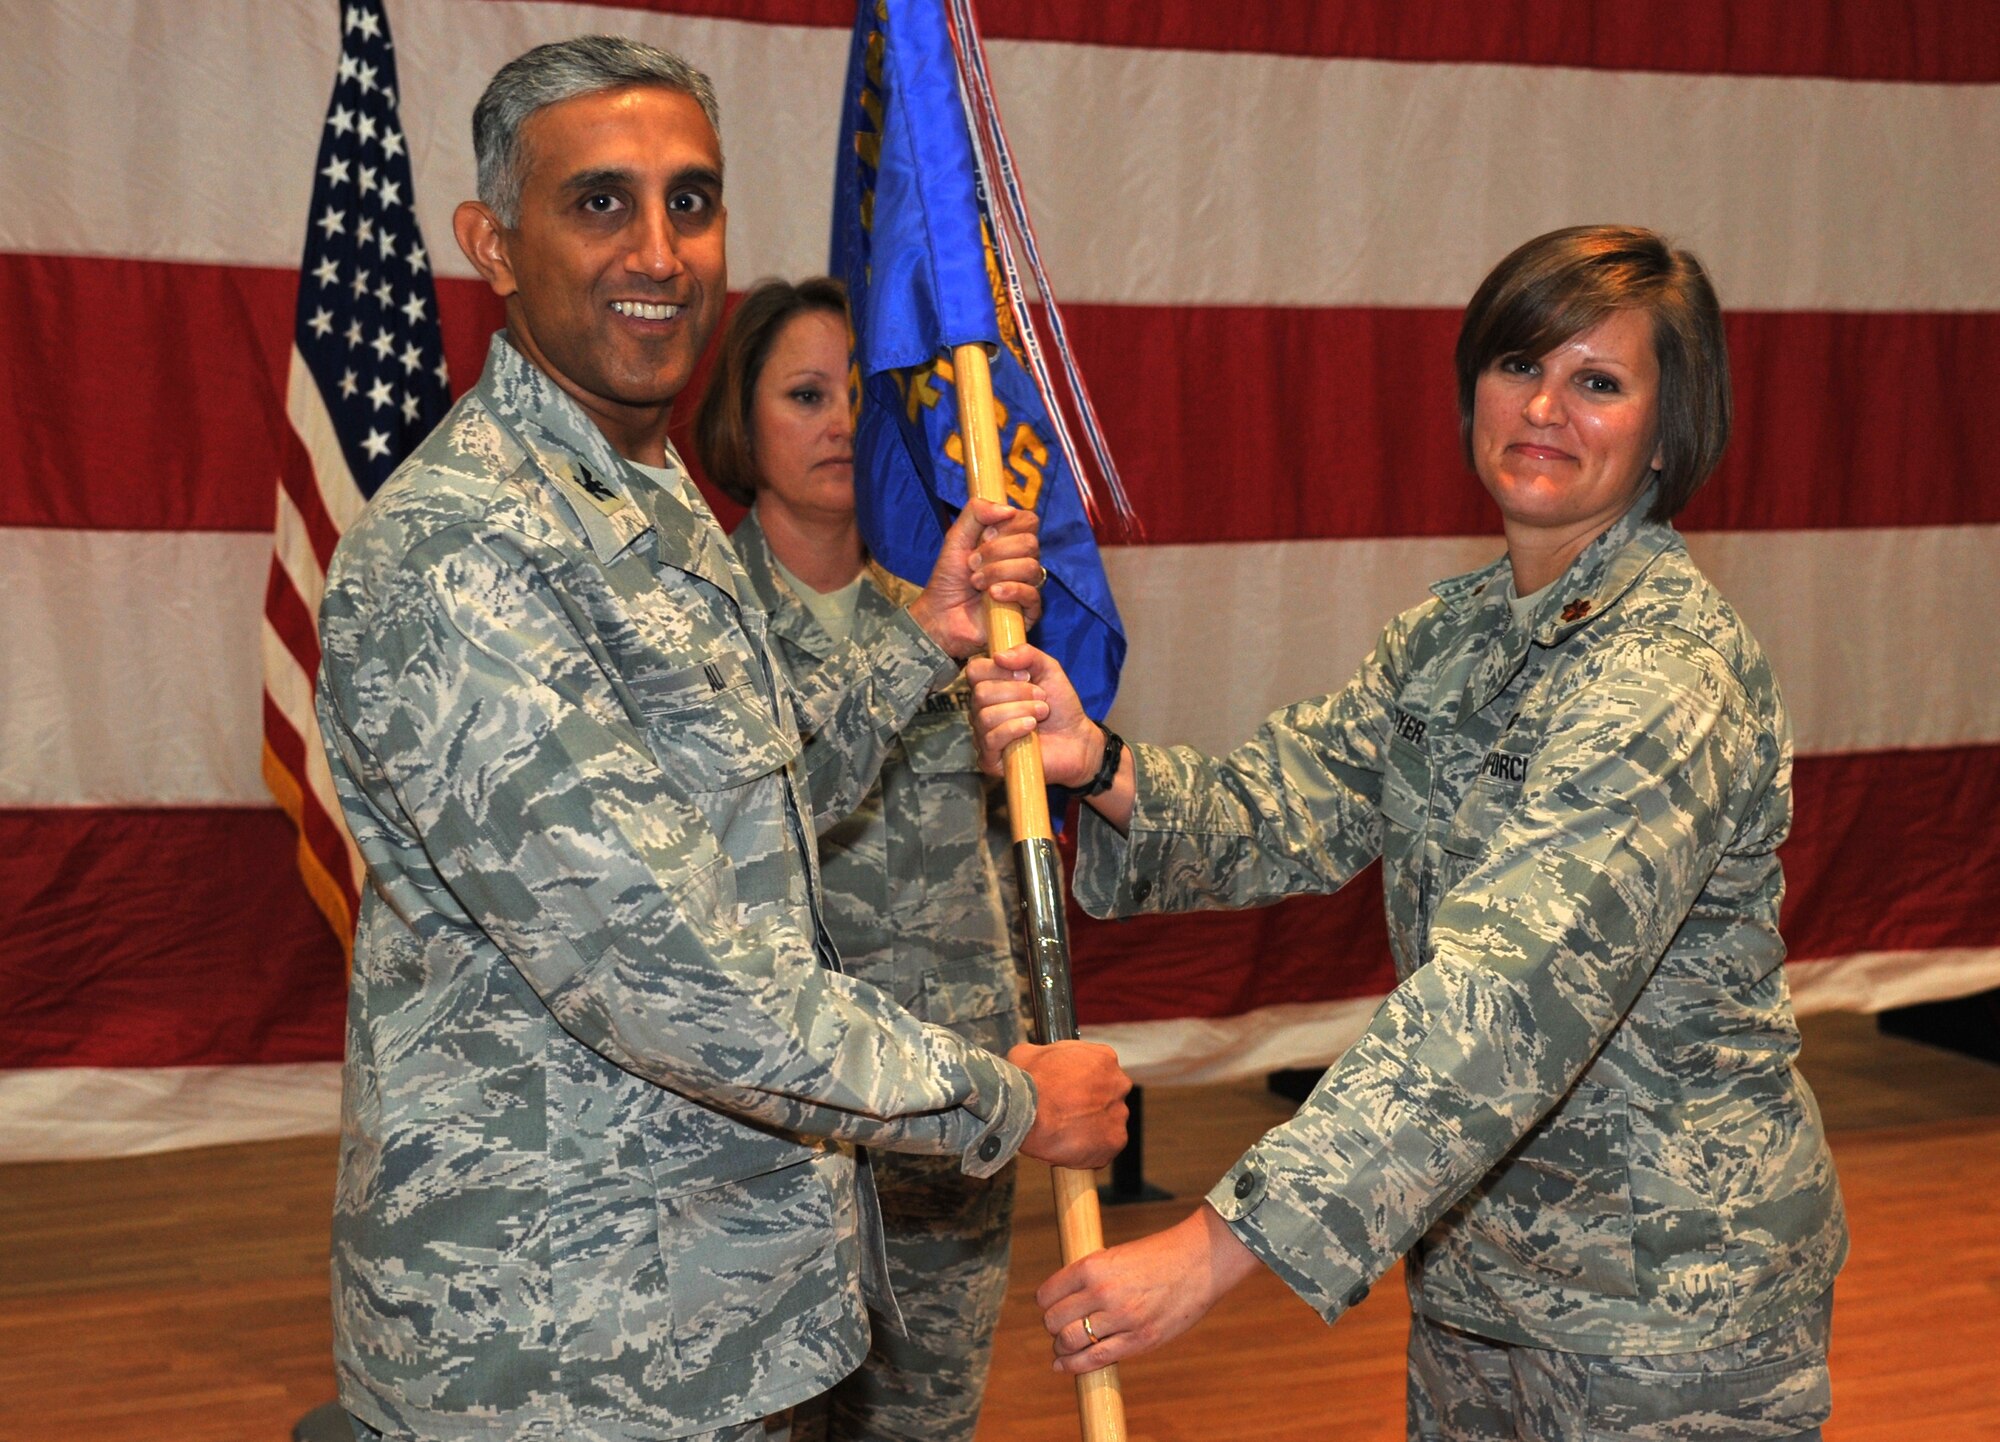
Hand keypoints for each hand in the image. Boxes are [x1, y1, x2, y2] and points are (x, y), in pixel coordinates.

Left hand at [906, 498, 1043, 657]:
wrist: (940, 614)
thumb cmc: (949, 578)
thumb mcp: (957, 537)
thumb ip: (977, 512)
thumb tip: (1008, 509)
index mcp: (1011, 541)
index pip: (1029, 520)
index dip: (1007, 526)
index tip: (984, 537)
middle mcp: (1023, 561)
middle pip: (1030, 543)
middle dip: (996, 551)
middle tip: (972, 563)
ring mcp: (1027, 586)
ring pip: (1031, 567)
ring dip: (997, 572)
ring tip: (976, 582)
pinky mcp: (1028, 611)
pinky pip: (1032, 594)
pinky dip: (1010, 590)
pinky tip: (992, 595)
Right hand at [967, 643, 1097, 785]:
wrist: (1077, 740)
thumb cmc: (1061, 706)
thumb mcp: (1049, 669)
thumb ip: (1027, 654)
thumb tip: (998, 655)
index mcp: (990, 687)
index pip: (974, 670)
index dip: (999, 670)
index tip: (1026, 675)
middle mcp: (981, 711)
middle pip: (980, 693)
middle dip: (1017, 692)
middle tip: (1042, 698)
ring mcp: (983, 736)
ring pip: (986, 716)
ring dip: (1021, 710)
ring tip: (1041, 713)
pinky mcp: (989, 760)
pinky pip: (990, 740)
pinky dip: (1013, 729)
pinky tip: (1031, 728)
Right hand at [1007, 1040, 1130, 1169]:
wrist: (1023, 1111)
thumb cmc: (1027, 1082)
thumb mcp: (1028, 1052)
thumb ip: (1044, 1054)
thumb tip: (1037, 1061)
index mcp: (1103, 1059)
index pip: (1101, 1071)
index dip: (1084, 1083)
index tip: (1071, 1091)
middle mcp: (1118, 1084)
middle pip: (1109, 1096)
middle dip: (1092, 1104)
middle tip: (1068, 1112)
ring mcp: (1119, 1114)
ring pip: (1109, 1122)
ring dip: (1093, 1127)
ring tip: (1067, 1131)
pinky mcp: (1115, 1141)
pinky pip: (1106, 1147)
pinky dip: (1092, 1149)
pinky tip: (1072, 1146)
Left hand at [1037, 1204, 1263, 1373]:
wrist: (1199, 1261)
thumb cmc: (1157, 1256)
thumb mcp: (1116, 1256)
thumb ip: (1090, 1277)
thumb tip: (1065, 1299)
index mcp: (1093, 1266)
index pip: (1048, 1295)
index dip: (1046, 1304)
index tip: (1050, 1308)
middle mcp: (1102, 1292)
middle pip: (1054, 1321)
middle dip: (1053, 1327)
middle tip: (1059, 1328)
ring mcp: (1121, 1318)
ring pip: (1070, 1342)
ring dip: (1062, 1348)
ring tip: (1064, 1348)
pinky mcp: (1139, 1340)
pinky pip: (1096, 1359)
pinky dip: (1075, 1366)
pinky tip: (1066, 1367)